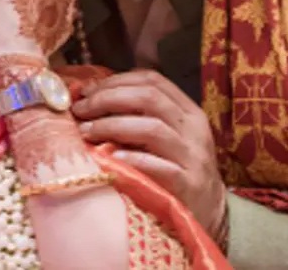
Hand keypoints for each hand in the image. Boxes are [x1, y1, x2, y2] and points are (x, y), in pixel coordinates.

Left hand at [72, 69, 226, 237]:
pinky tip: (112, 158)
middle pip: (149, 98)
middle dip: (108, 99)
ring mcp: (193, 156)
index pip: (152, 80)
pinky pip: (161, 167)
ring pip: (152, 128)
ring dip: (112, 126)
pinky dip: (134, 159)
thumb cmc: (175, 166)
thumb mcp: (165, 134)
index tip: (86, 90)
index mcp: (187, 110)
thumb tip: (89, 97)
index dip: (115, 80)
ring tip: (87, 132)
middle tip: (80, 110)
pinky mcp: (189, 184)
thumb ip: (138, 114)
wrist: (207, 208)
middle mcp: (193, 129)